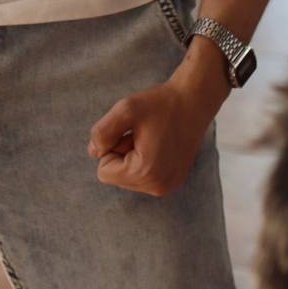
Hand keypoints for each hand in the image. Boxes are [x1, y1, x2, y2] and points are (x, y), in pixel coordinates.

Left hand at [87, 78, 214, 196]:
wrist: (193, 101)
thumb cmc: (159, 103)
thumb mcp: (125, 109)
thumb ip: (102, 132)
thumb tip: (94, 152)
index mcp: (145, 173)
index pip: (104, 172)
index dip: (109, 147)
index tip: (129, 132)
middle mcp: (158, 187)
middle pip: (116, 176)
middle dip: (121, 152)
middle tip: (141, 133)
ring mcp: (167, 186)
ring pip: (129, 176)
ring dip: (132, 155)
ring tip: (150, 136)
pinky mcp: (172, 181)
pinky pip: (143, 176)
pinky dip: (144, 159)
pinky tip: (158, 142)